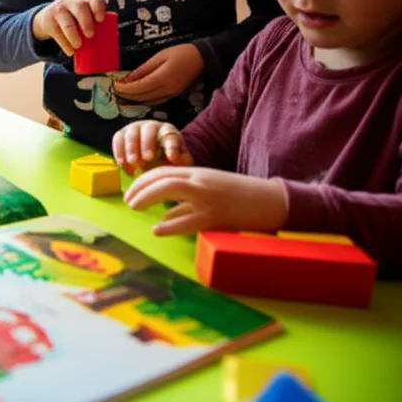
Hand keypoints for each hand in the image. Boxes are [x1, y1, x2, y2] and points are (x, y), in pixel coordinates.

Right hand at [31, 0, 106, 56]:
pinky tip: (70, 52)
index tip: (101, 20)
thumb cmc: (72, 19)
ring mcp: (58, 11)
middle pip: (80, 8)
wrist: (46, 18)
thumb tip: (110, 44)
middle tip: (90, 35)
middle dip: (86, 22)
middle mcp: (71, 2)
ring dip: (73, 35)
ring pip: (67, 22)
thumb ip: (93, 24)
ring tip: (78, 46)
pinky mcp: (48, 22)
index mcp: (84, 0)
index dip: (98, 8)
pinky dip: (65, 45)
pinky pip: (57, 34)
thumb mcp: (81, 16)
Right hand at [112, 120, 192, 175]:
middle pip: (148, 129)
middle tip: (147, 159)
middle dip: (146, 144)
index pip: (171, 135)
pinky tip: (122, 165)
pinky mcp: (122, 134)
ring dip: (130, 148)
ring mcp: (134, 128)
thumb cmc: (167, 159)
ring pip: (131, 133)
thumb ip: (181, 160)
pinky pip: (117, 139)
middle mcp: (151, 126)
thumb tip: (173, 157)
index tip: (172, 157)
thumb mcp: (180, 161)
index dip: (171, 146)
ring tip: (132, 164)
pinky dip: (118, 152)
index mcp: (168, 131)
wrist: (152, 158)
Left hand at [114, 44, 203, 105]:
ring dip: (133, 99)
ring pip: (147, 101)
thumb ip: (143, 70)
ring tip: (121, 94)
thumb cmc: (180, 53)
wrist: (202, 58)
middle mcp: (166, 90)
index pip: (138, 87)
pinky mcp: (173, 96)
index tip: (113, 85)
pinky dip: (143, 100)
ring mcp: (170, 95)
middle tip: (113, 91)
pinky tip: (136, 96)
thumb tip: (127, 79)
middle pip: (141, 97)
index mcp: (163, 78)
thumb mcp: (159, 57)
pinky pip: (154, 101)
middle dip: (126, 95)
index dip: (124, 88)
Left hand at [124, 166, 287, 236]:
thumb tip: (163, 219)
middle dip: (140, 187)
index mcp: (199, 173)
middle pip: (163, 177)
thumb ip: (186, 203)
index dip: (143, 180)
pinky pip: (188, 220)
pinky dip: (170, 225)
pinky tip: (157, 230)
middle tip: (128, 200)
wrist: (273, 201)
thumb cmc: (240, 198)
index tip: (131, 191)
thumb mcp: (210, 192)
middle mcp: (201, 181)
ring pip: (171, 189)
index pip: (164, 171)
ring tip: (133, 206)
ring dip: (148, 196)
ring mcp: (209, 198)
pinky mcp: (217, 217)